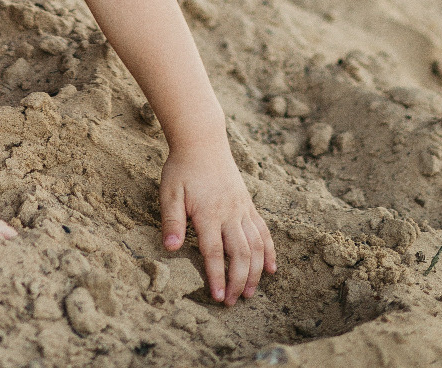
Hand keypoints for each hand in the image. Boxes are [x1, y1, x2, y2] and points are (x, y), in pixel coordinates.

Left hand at [160, 135, 274, 304]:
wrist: (202, 140)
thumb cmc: (182, 167)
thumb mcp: (170, 192)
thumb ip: (171, 221)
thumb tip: (169, 249)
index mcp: (208, 213)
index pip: (214, 253)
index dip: (217, 277)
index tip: (218, 298)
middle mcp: (229, 213)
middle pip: (240, 254)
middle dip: (239, 281)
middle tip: (234, 301)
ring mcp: (242, 208)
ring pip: (255, 245)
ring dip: (256, 271)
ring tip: (251, 293)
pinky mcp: (248, 203)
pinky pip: (263, 230)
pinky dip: (269, 250)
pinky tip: (271, 268)